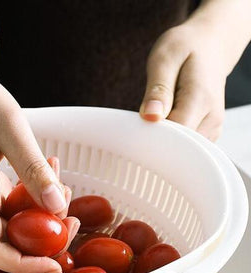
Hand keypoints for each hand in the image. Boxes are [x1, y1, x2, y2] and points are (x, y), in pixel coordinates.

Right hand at [0, 3, 78, 272]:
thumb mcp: (8, 126)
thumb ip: (32, 168)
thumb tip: (58, 208)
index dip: (26, 266)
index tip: (57, 263)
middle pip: (8, 242)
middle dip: (45, 238)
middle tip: (74, 218)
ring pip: (13, 221)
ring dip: (42, 211)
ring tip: (63, 183)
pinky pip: (12, 201)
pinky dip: (34, 192)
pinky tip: (49, 168)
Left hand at [140, 0, 250, 140]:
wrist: (211, 45)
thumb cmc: (186, 49)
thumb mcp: (165, 59)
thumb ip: (158, 90)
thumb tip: (151, 116)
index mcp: (201, 99)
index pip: (174, 135)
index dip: (153, 136)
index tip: (139, 127)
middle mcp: (211, 118)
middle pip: (177, 147)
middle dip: (156, 139)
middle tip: (145, 118)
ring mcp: (211, 128)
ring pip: (180, 150)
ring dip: (163, 139)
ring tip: (159, 114)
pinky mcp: (206, 133)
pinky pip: (184, 147)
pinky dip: (171, 139)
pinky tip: (166, 121)